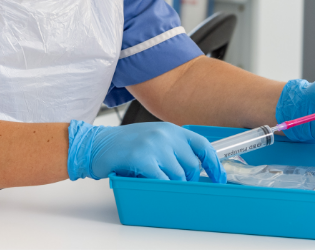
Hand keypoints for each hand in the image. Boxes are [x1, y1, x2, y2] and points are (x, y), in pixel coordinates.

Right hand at [67, 120, 225, 182]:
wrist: (95, 144)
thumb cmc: (124, 145)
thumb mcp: (153, 138)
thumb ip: (173, 147)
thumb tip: (195, 168)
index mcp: (170, 128)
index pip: (202, 145)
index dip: (214, 164)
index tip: (219, 178)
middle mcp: (165, 134)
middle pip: (192, 166)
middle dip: (187, 180)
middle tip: (172, 181)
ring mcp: (154, 145)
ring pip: (179, 177)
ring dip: (170, 184)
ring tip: (155, 179)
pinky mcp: (142, 157)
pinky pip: (163, 181)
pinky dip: (159, 186)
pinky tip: (148, 181)